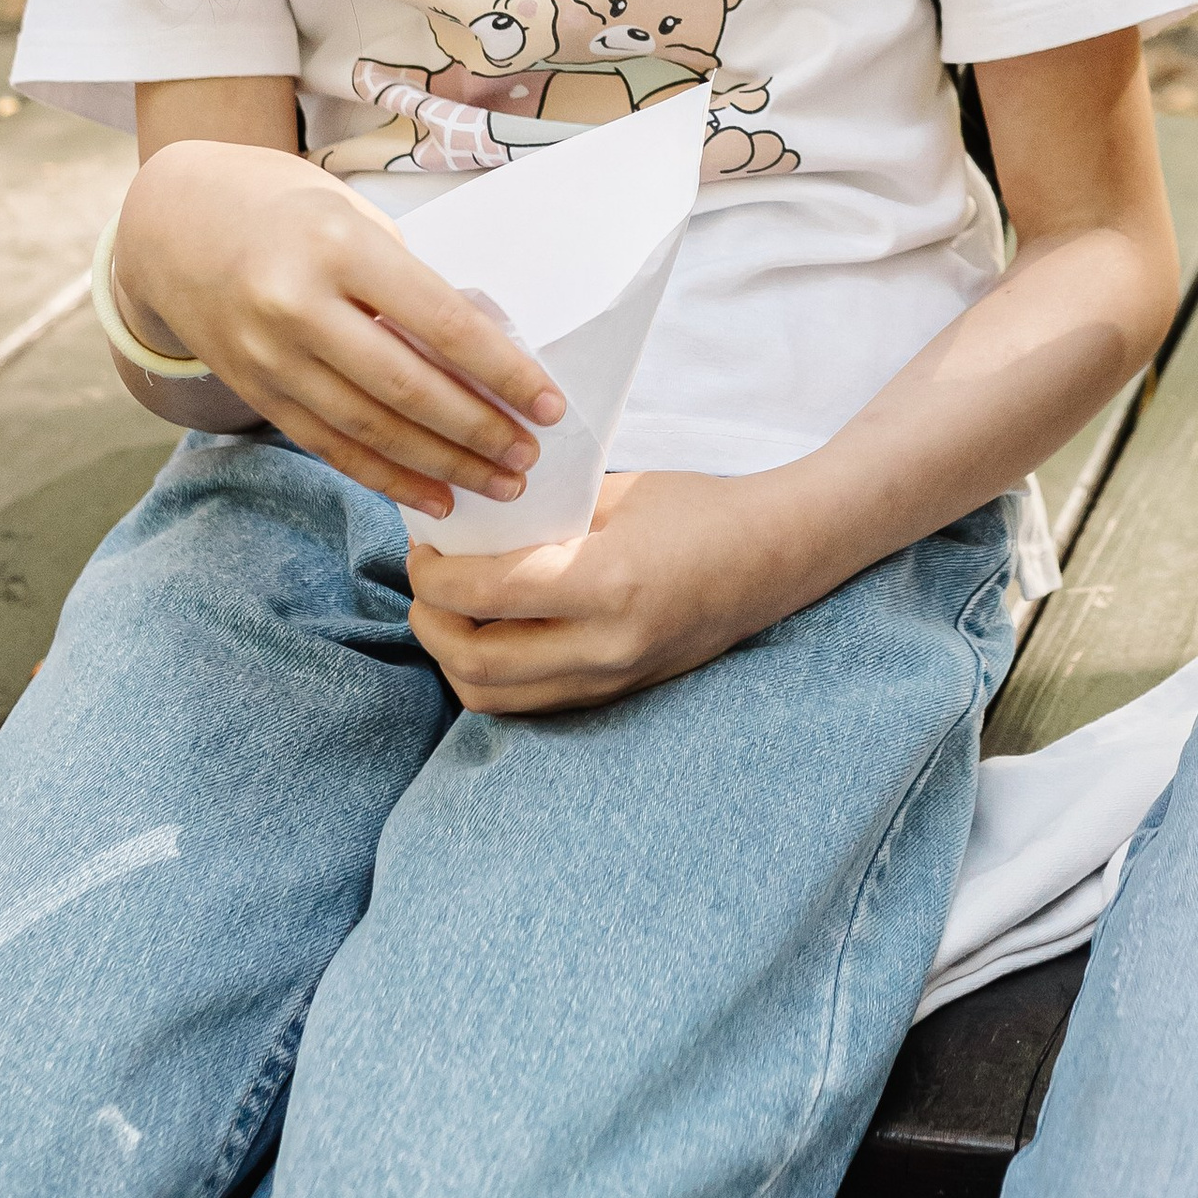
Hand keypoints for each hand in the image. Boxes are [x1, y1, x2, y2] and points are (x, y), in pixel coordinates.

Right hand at [114, 140, 564, 523]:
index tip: (549, 404)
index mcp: (339, 247)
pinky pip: (329, 447)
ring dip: (443, 464)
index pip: (440, 322)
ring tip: (500, 484)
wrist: (172, 223)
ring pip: (370, 429)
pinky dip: (386, 477)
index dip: (502, 371)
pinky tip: (434, 498)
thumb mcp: (352, 214)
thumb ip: (408, 278)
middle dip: (479, 430)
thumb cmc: (286, 208)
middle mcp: (298, 306)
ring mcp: (269, 356)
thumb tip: (483, 352)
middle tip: (531, 455)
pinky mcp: (254, 391)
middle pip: (407, 387)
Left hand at [407, 468, 766, 714]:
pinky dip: (493, 676)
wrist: (774, 557)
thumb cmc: (699, 509)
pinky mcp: (615, 695)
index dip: (434, 575)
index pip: (487, 595)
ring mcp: (612, 680)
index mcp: (608, 583)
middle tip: (424, 583)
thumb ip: (543, 516)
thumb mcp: (617, 494)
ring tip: (449, 612)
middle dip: (430, 622)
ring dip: (453, 658)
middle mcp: (607, 646)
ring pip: (494, 697)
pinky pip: (529, 703)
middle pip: (476, 662)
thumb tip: (469, 525)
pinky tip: (489, 633)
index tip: (423, 550)